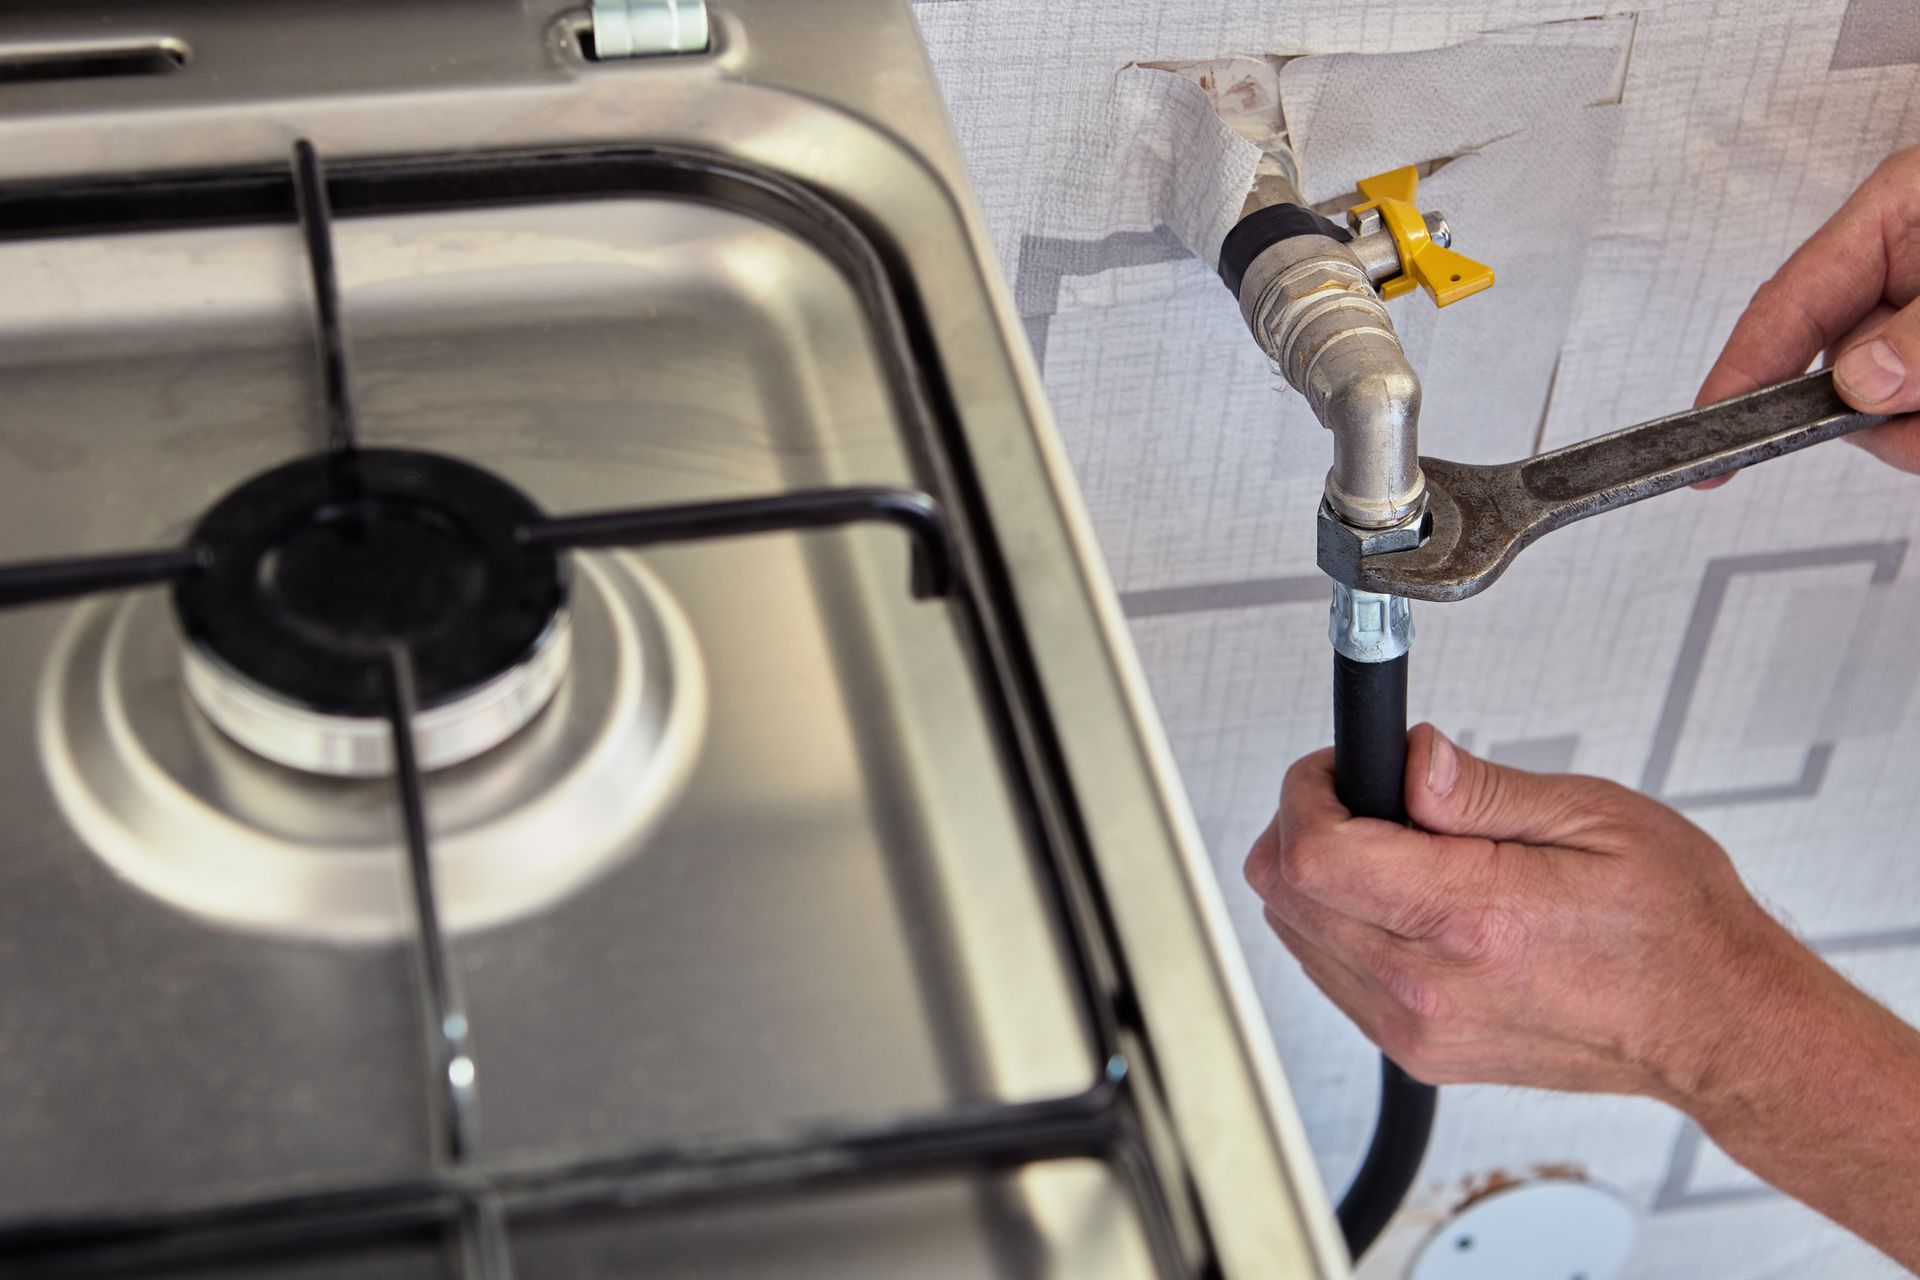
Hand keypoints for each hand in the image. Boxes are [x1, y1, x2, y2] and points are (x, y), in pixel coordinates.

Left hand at [1246, 726, 1919, 1268]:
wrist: (1713, 1025)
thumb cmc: (1674, 925)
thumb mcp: (1594, 817)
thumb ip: (1480, 788)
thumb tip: (1409, 758)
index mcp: (1473, 921)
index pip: (1314, 855)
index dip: (1307, 794)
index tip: (1337, 767)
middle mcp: (1431, 987)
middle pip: (1285, 894)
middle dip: (1303, 824)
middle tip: (1362, 793)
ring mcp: (1418, 1029)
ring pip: (1296, 935)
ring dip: (1319, 877)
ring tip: (1395, 847)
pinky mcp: (1417, 1053)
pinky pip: (1331, 976)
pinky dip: (1341, 925)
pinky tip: (1404, 899)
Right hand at [1696, 144, 1919, 476]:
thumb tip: (1863, 383)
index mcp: (1893, 214)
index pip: (1784, 308)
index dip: (1738, 377)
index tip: (1707, 439)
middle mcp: (1901, 267)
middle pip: (1838, 373)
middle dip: (1879, 416)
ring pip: (1882, 408)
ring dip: (1915, 429)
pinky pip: (1912, 418)